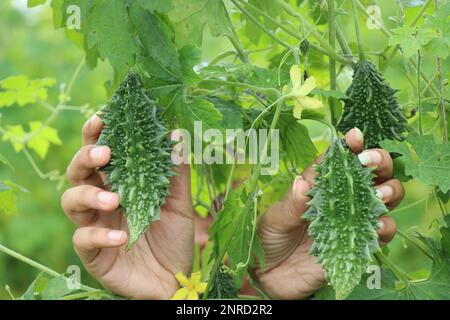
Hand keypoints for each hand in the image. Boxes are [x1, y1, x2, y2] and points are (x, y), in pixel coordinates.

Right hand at [61, 115, 193, 298]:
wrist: (175, 279)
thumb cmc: (174, 238)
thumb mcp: (180, 204)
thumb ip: (176, 173)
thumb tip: (177, 133)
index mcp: (120, 184)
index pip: (102, 155)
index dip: (96, 135)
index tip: (102, 117)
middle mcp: (103, 201)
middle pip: (78, 172)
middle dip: (85, 158)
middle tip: (104, 154)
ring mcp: (95, 225)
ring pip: (71, 201)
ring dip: (89, 194)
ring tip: (114, 199)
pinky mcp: (93, 252)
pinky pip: (83, 239)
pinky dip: (99, 235)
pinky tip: (121, 236)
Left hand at [253, 128, 404, 298]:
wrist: (266, 277)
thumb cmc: (266, 240)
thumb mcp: (274, 220)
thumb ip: (291, 205)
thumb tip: (304, 183)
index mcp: (316, 187)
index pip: (337, 161)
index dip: (349, 146)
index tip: (355, 137)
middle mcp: (337, 200)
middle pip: (368, 174)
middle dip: (377, 162)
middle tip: (370, 162)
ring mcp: (349, 222)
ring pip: (382, 199)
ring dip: (388, 191)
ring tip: (379, 193)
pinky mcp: (355, 246)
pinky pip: (379, 233)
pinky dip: (385, 226)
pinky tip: (378, 224)